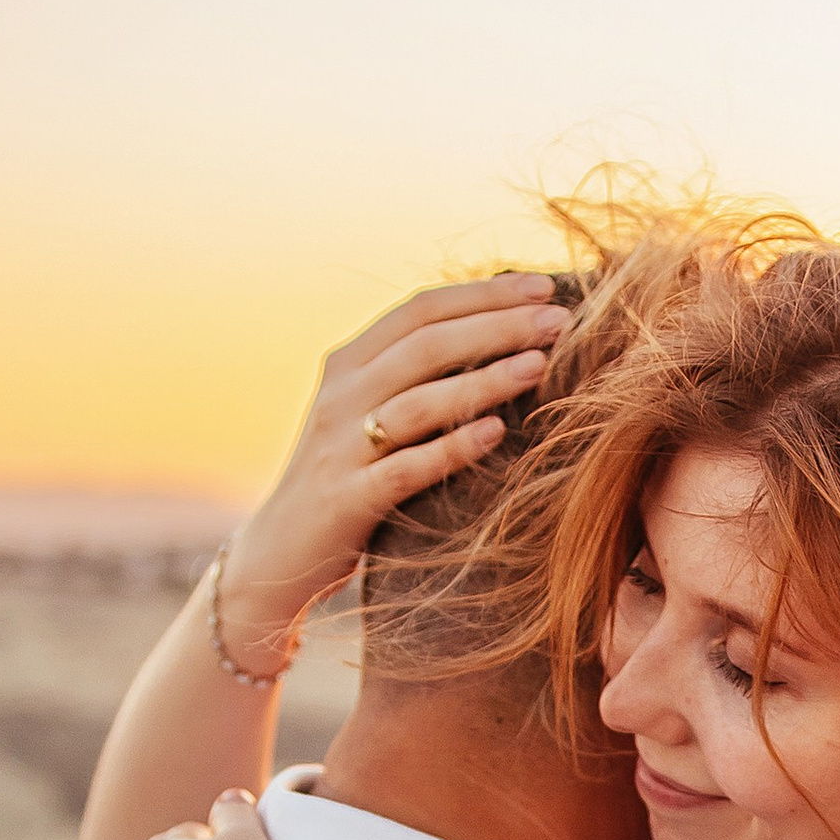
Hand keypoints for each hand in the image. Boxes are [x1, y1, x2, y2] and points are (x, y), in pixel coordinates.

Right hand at [214, 275, 576, 671]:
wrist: (280, 552)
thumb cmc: (347, 477)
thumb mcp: (367, 412)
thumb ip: (413, 375)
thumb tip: (498, 337)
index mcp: (348, 364)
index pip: (421, 311)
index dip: (483, 294)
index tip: (544, 287)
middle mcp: (340, 396)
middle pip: (426, 345)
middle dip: (497, 326)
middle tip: (560, 321)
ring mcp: (341, 448)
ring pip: (418, 401)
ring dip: (484, 379)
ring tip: (541, 364)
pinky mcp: (348, 500)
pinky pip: (407, 468)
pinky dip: (452, 448)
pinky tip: (496, 433)